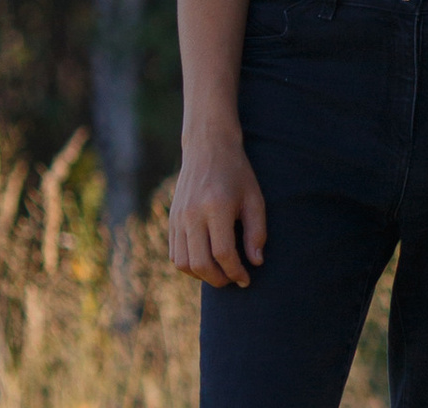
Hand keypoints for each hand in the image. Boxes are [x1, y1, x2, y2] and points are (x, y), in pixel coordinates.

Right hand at [167, 128, 266, 287]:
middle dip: (219, 279)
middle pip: (201, 263)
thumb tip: (256, 262)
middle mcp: (193, 214)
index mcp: (216, 206)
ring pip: (183, 263)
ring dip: (202, 275)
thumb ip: (257, 231)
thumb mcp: (254, 197)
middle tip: (234, 280)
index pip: (223, 252)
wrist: (208, 147)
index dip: (236, 271)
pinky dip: (189, 265)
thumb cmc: (237, 173)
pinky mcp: (171, 221)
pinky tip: (205, 262)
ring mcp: (178, 218)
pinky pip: (174, 254)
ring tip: (220, 273)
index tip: (247, 278)